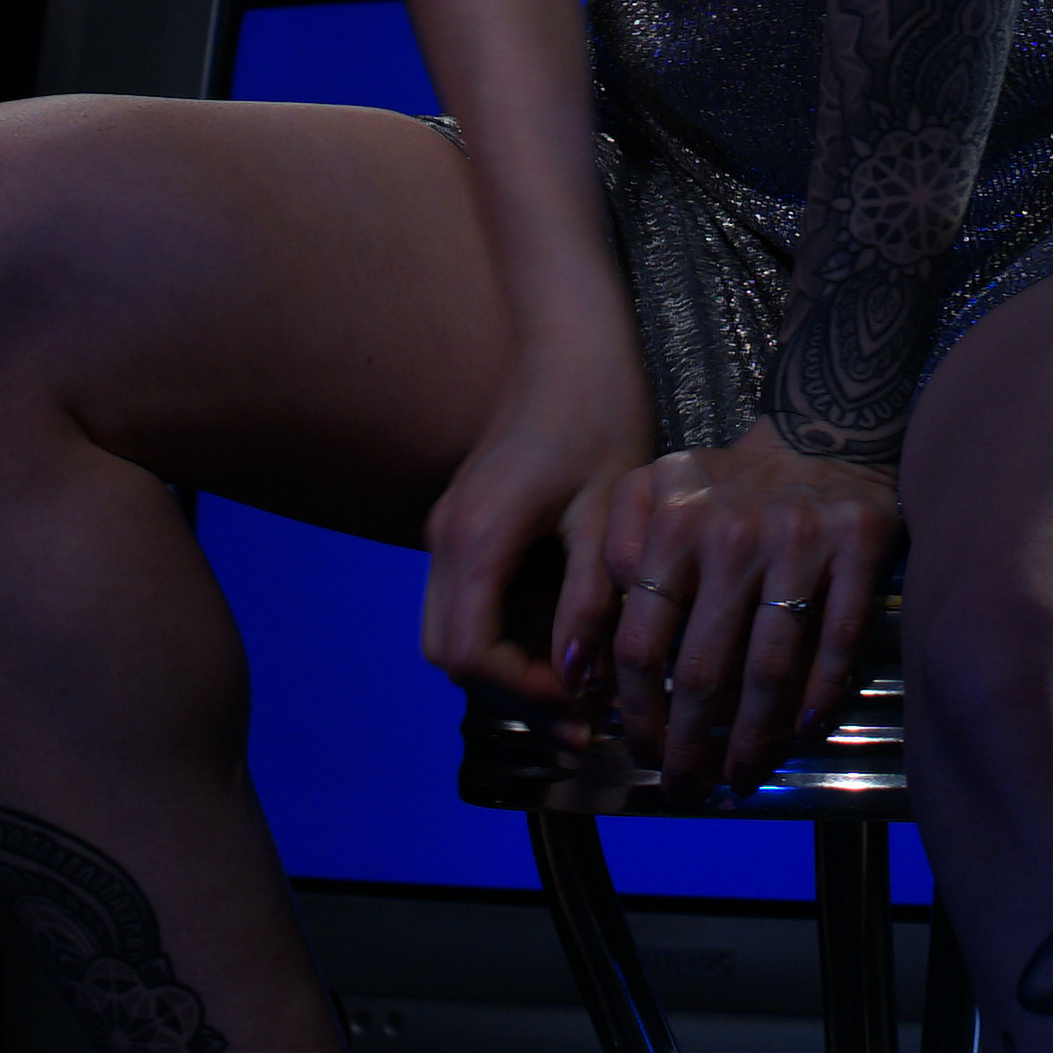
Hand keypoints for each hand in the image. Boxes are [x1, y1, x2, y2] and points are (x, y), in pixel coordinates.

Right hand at [418, 343, 657, 708]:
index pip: (470, 654)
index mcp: (477, 538)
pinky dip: (504, 630)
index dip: (525, 693)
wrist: (570, 341)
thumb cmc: (598, 415)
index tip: (584, 705)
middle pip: (449, 653)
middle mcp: (446, 539)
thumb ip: (588, 599)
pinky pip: (466, 599)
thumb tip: (580, 680)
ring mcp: (447, 528)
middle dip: (512, 691)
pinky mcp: (462, 521)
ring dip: (507, 663)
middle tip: (582, 710)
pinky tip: (563, 628)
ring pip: (451, 629)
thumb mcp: (607, 513)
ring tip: (579, 677)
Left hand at [559, 433, 900, 800]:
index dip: (638, 712)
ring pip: (772, 667)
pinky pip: (839, 640)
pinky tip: (799, 734)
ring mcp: (800, 541)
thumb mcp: (649, 490)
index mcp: (673, 525)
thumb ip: (613, 553)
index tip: (641, 751)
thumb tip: (591, 651)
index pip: (644, 643)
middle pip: (705, 669)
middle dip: (689, 745)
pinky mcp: (859, 546)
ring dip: (752, 738)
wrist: (819, 429)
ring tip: (737, 778)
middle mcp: (733, 535)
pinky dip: (820, 695)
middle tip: (684, 788)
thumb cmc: (723, 483)